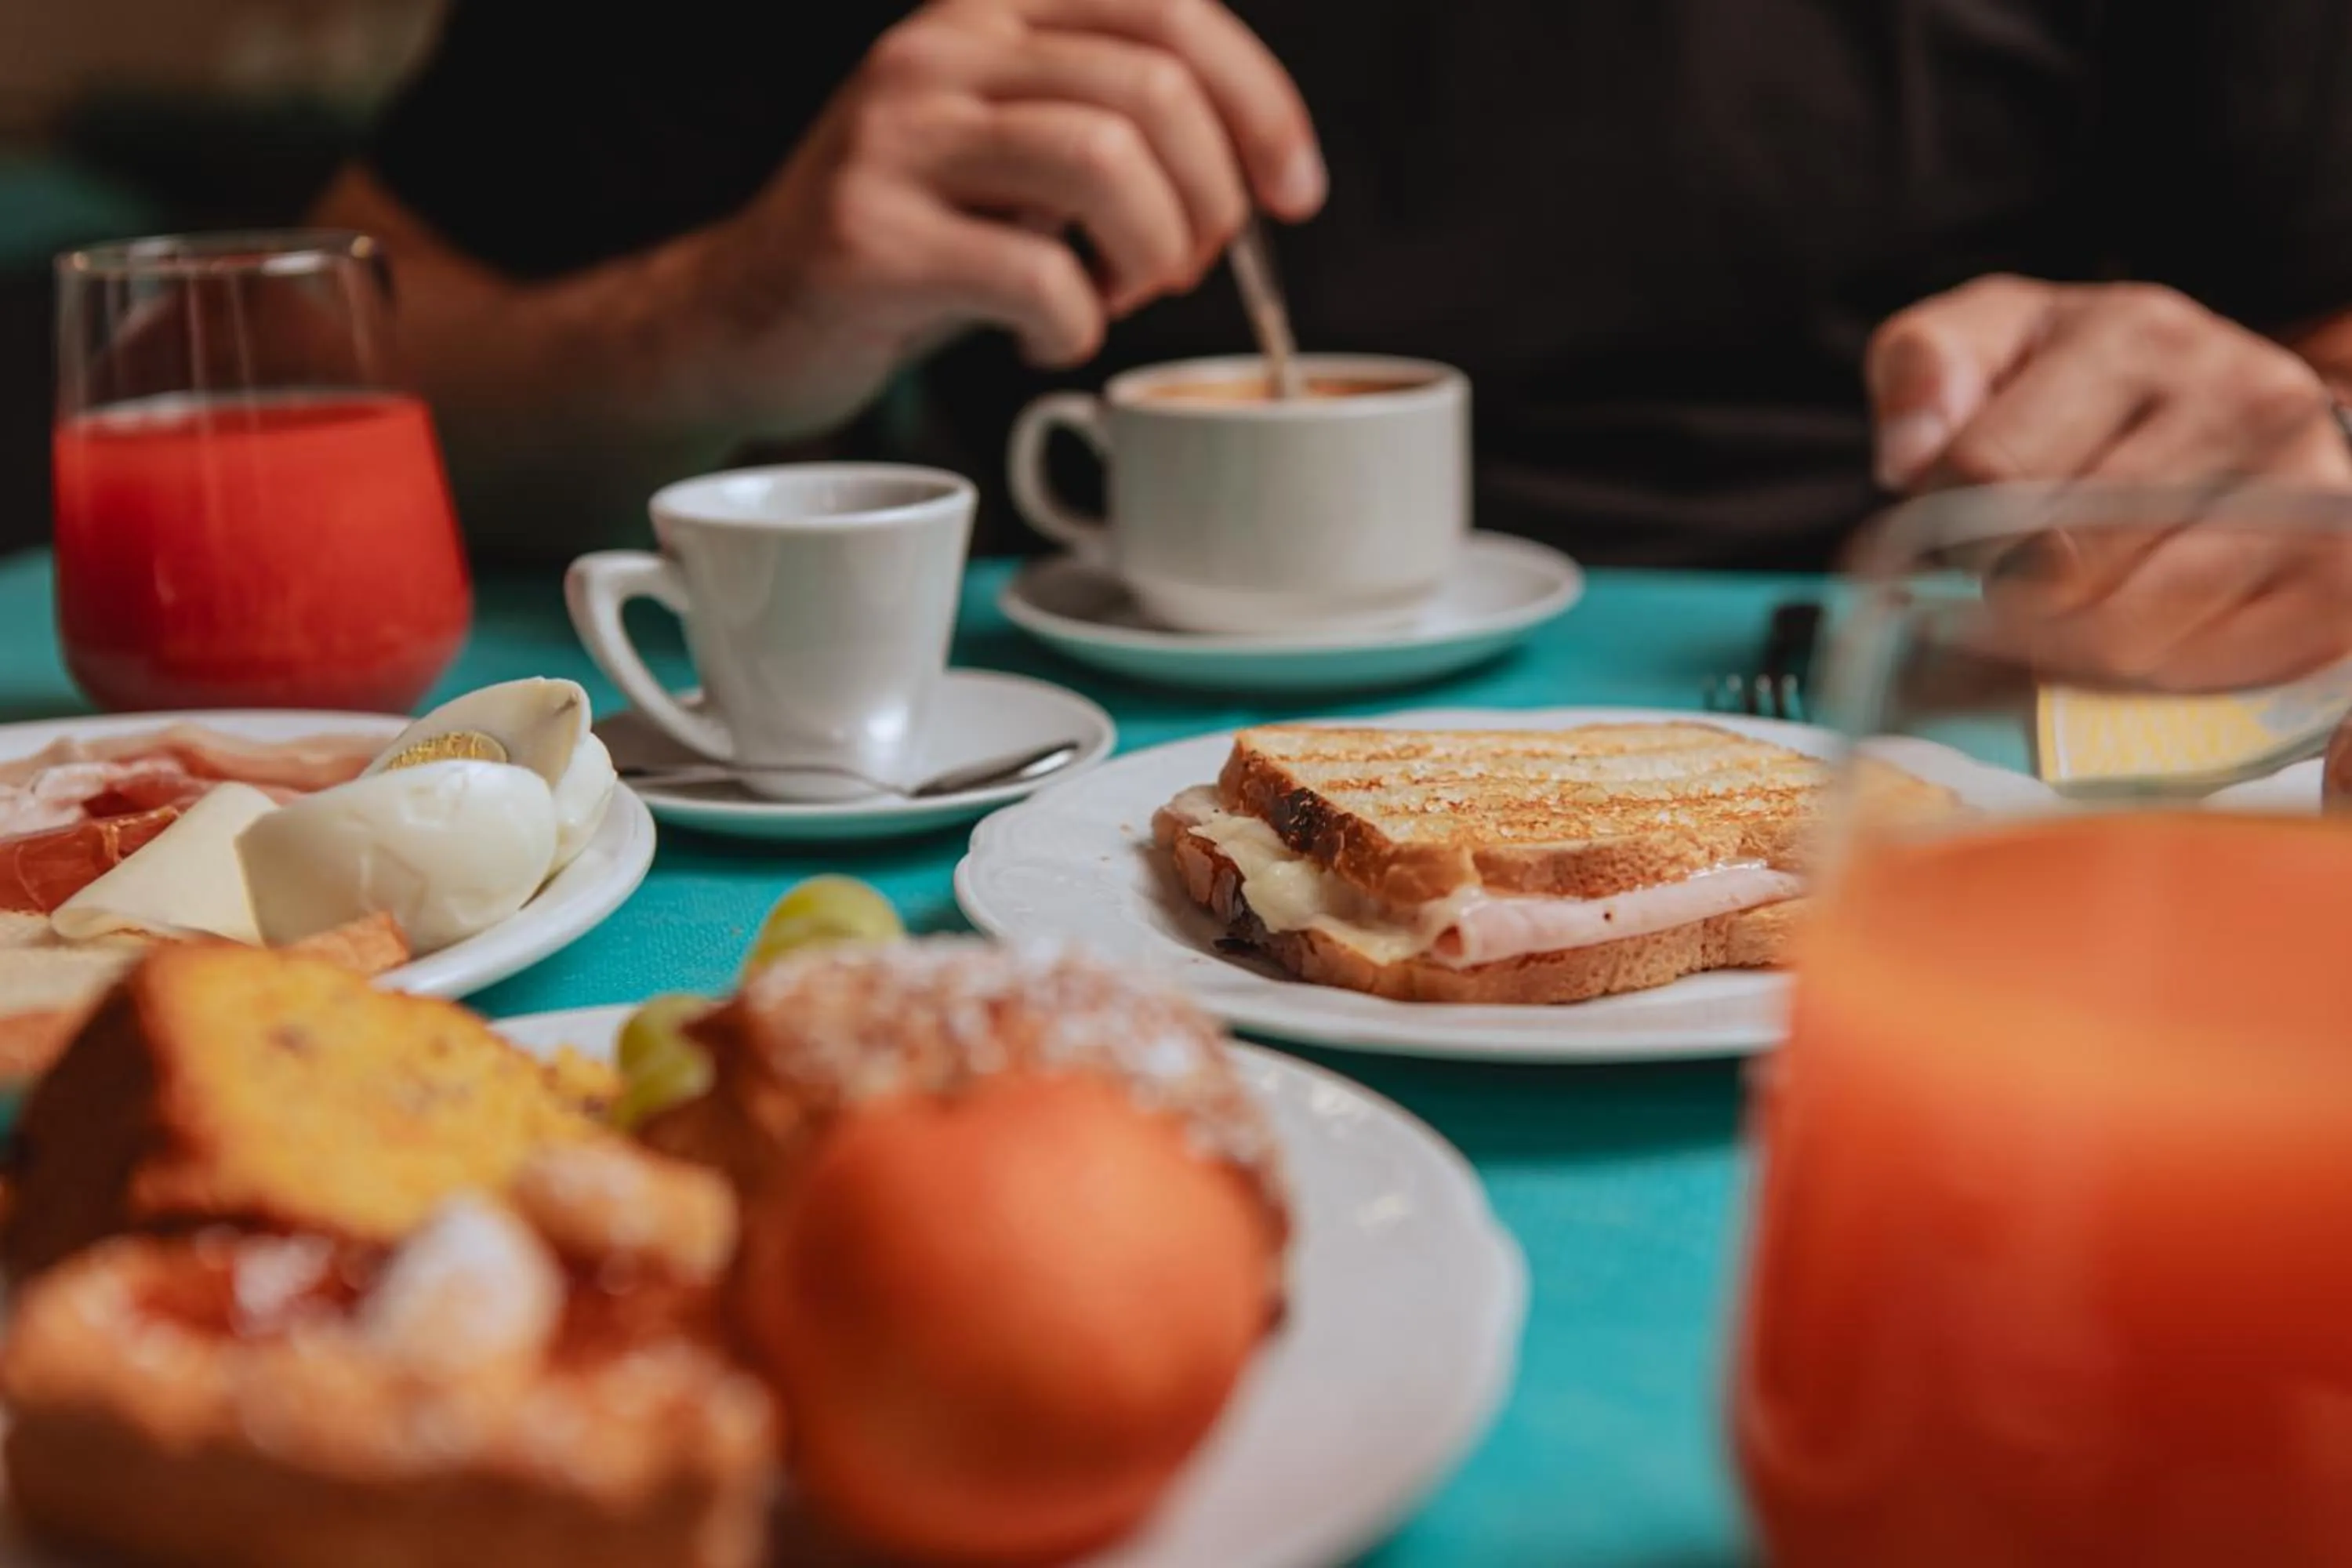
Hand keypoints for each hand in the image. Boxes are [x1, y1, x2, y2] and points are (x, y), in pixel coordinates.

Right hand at [675, 0, 1323, 438]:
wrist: (748, 314)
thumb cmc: (916, 242)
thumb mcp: (1016, 151)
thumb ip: (1115, 124)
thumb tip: (1259, 170)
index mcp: (990, 9)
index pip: (1170, 7)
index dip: (1262, 104)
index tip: (1294, 195)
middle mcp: (938, 48)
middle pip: (1154, 89)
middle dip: (1211, 201)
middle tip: (1185, 269)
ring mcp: (895, 137)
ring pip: (1108, 163)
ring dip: (1153, 253)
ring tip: (1120, 296)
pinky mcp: (868, 237)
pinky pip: (1038, 276)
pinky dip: (1077, 326)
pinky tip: (1047, 339)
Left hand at [1869, 276, 2351, 689]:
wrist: (2233, 409)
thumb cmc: (2088, 386)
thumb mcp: (1991, 342)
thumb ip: (1923, 369)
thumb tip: (1909, 455)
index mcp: (2138, 334)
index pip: (1991, 471)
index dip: (1949, 522)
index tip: (1961, 526)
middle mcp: (2245, 398)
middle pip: (2059, 566)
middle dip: (2007, 593)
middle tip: (2013, 579)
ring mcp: (2309, 491)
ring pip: (2127, 631)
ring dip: (2069, 644)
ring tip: (2072, 603)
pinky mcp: (2340, 581)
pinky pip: (2201, 669)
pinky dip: (2149, 671)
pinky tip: (2140, 625)